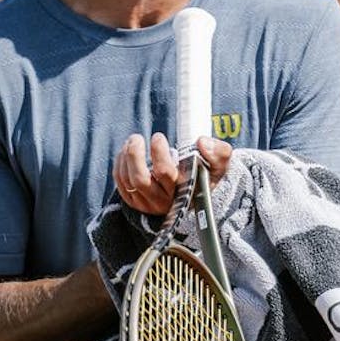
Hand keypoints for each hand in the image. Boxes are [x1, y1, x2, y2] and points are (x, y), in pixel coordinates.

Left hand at [114, 133, 232, 214]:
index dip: (158, 153)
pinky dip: (120, 165)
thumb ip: (220, 153)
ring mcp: (146, 203)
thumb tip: (202, 142)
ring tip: (133, 141)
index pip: (164, 172)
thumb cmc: (204, 176)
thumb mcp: (218, 166)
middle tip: (137, 138)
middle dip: (134, 155)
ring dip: (126, 157)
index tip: (158, 137)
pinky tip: (126, 152)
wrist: (194, 195)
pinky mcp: (135, 202)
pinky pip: (121, 183)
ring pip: (128, 180)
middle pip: (140, 179)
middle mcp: (162, 200)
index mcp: (181, 190)